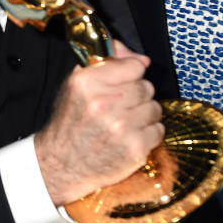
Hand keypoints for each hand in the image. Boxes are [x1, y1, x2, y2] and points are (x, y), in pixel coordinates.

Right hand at [34, 40, 162, 204]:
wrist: (64, 164)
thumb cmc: (72, 122)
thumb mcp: (77, 85)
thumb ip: (106, 62)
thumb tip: (142, 58)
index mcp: (87, 82)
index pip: (134, 65)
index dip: (131, 73)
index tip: (124, 82)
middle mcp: (104, 102)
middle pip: (146, 87)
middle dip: (137, 96)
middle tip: (121, 107)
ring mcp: (121, 127)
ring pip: (155, 108)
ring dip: (144, 115)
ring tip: (125, 123)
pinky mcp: (135, 148)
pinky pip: (158, 130)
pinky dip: (148, 134)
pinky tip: (130, 137)